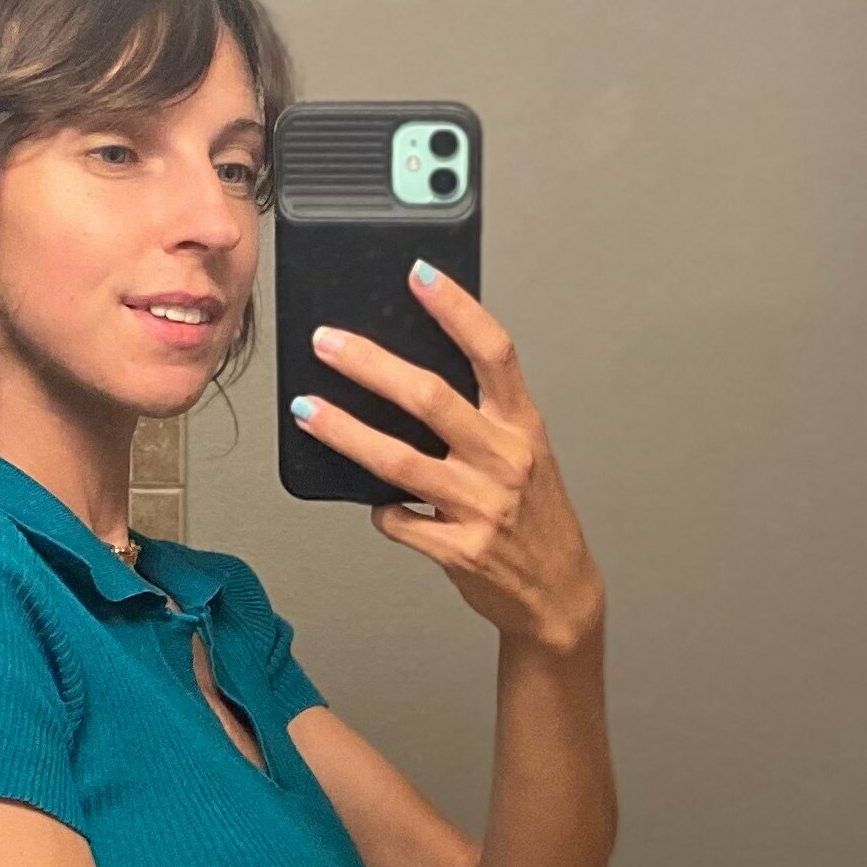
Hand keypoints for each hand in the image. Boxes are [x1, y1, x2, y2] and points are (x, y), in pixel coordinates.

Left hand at [292, 264, 605, 653]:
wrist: (558, 591)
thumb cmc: (534, 515)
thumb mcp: (523, 453)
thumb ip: (480, 416)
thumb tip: (406, 378)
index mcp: (522, 425)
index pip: (493, 352)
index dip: (456, 309)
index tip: (418, 274)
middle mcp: (505, 459)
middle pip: (430, 398)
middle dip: (370, 364)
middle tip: (327, 342)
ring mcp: (482, 506)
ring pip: (398, 460)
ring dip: (345, 432)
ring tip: (308, 409)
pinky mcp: (460, 550)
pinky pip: (398, 519)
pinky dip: (378, 508)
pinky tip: (372, 501)